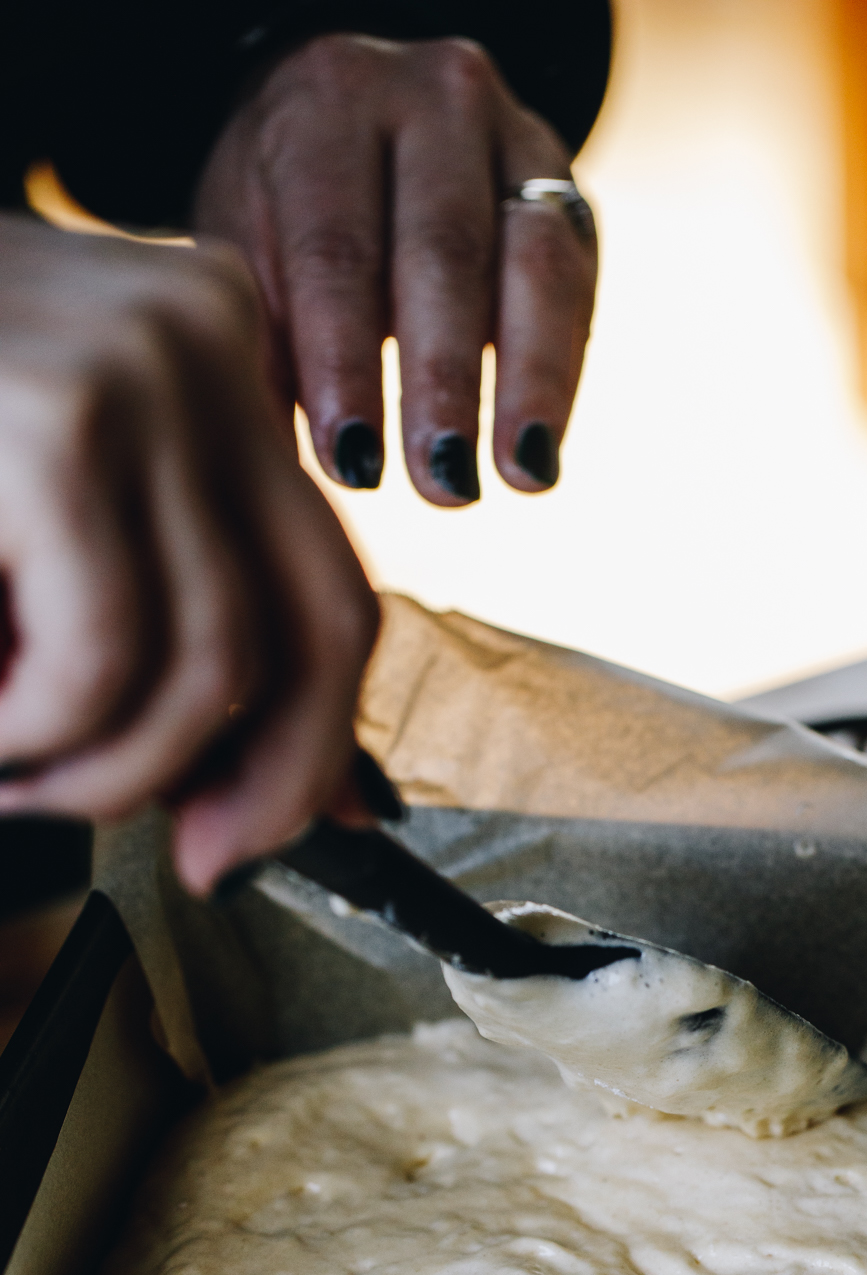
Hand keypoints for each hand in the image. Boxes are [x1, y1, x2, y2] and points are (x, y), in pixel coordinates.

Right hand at [0, 217, 380, 893]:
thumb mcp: (50, 524)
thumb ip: (175, 619)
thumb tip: (345, 798)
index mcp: (215, 344)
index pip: (331, 584)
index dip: (316, 744)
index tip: (251, 839)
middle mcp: (203, 333)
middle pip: (322, 623)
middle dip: (269, 783)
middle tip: (191, 862)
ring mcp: (136, 363)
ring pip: (211, 666)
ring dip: (105, 769)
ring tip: (8, 768)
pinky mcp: (51, 424)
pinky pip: (101, 663)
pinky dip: (34, 734)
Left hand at [193, 34, 597, 505]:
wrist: (366, 123)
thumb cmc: (291, 210)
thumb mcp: (250, 252)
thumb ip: (259, 343)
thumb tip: (264, 462)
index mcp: (328, 105)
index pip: (336, 244)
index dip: (344, 360)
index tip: (353, 462)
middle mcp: (430, 100)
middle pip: (443, 248)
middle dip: (443, 378)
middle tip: (442, 482)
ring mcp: (513, 136)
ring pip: (534, 263)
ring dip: (529, 382)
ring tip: (519, 474)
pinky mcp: (568, 190)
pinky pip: (576, 287)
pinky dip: (560, 378)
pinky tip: (540, 454)